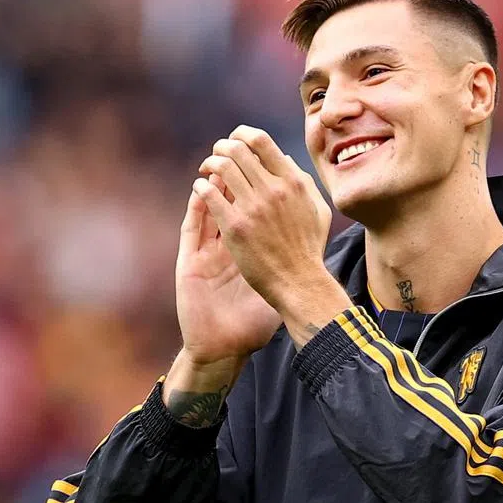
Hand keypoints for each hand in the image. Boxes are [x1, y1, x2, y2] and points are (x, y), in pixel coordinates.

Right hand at [175, 172, 281, 362]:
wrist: (226, 346)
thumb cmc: (254, 320)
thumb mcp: (276, 286)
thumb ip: (290, 264)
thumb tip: (313, 234)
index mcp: (243, 249)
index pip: (250, 209)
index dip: (259, 187)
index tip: (272, 170)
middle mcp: (222, 247)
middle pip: (228, 201)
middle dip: (234, 176)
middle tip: (245, 157)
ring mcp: (204, 254)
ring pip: (207, 208)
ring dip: (214, 184)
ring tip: (223, 165)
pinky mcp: (189, 263)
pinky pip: (192, 227)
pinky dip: (198, 207)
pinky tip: (203, 190)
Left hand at [193, 126, 333, 311]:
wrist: (299, 282)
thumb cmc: (309, 249)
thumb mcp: (317, 210)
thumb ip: (303, 182)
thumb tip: (284, 159)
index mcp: (292, 182)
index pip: (261, 141)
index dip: (242, 134)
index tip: (234, 140)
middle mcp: (272, 189)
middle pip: (237, 149)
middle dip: (221, 147)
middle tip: (215, 155)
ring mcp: (253, 207)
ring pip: (221, 167)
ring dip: (209, 164)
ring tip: (206, 171)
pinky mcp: (235, 226)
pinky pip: (210, 194)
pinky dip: (201, 186)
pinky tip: (200, 189)